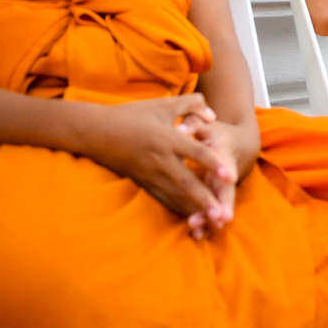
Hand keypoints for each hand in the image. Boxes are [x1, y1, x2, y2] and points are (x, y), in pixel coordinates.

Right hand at [83, 95, 229, 225]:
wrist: (96, 132)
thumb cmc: (132, 115)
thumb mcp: (163, 104)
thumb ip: (192, 104)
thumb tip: (213, 115)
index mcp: (168, 138)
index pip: (196, 153)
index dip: (214, 164)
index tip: (231, 176)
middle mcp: (160, 159)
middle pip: (187, 182)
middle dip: (205, 200)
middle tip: (222, 215)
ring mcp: (150, 174)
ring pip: (175, 196)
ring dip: (194, 210)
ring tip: (212, 223)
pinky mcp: (143, 183)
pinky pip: (163, 199)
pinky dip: (177, 209)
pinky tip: (191, 218)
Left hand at [182, 118, 260, 237]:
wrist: (240, 144)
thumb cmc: (217, 132)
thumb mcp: (207, 123)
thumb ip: (193, 123)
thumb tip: (179, 129)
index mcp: (224, 149)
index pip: (225, 158)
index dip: (227, 168)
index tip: (230, 178)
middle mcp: (227, 171)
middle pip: (226, 188)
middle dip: (223, 203)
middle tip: (220, 218)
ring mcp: (223, 185)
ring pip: (219, 202)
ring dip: (210, 216)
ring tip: (197, 228)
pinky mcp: (217, 194)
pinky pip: (213, 209)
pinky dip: (206, 222)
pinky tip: (196, 236)